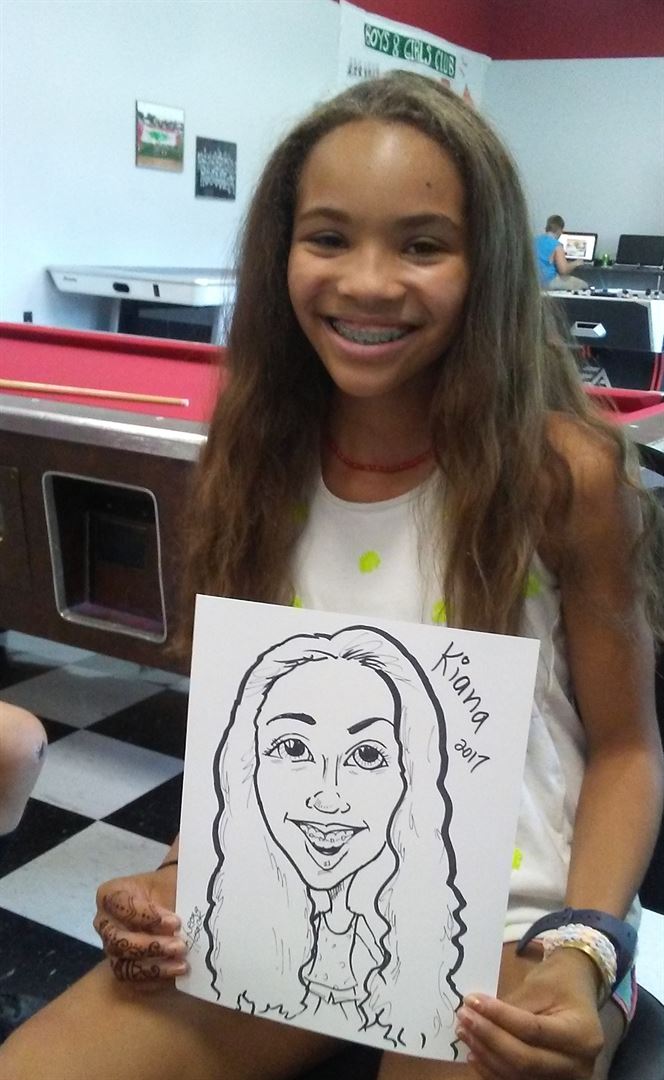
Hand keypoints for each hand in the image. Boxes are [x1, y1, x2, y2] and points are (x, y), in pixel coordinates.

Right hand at [93, 866, 187, 989]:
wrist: (167, 900)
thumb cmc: (166, 887)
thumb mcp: (171, 880)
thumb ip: (176, 892)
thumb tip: (193, 908)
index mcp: (111, 895)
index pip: (121, 906)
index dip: (146, 916)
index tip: (175, 922)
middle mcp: (104, 923)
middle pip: (118, 941)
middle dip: (150, 946)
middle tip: (179, 945)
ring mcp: (110, 949)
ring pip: (123, 966)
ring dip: (153, 967)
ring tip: (181, 964)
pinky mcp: (122, 967)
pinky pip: (132, 982)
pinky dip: (154, 980)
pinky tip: (175, 974)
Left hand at [455, 949, 603, 1077]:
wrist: (579, 990)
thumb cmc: (560, 981)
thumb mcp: (539, 985)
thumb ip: (512, 1007)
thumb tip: (477, 1014)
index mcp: (582, 1034)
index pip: (533, 1030)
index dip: (500, 1018)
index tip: (472, 1002)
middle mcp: (579, 1064)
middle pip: (526, 1060)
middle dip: (490, 1038)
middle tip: (464, 1016)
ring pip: (518, 1076)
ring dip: (486, 1055)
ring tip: (465, 1032)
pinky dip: (493, 1070)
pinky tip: (475, 1054)